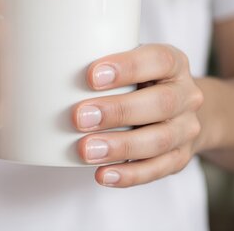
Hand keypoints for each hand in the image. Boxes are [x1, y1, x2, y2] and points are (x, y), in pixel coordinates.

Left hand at [72, 44, 203, 186]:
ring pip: (159, 140)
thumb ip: (102, 62)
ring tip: (86, 150)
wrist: (179, 109)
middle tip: (79, 117)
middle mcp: (186, 95)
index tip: (90, 76)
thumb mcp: (130, 62)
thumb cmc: (139, 81)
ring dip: (120, 146)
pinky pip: (157, 169)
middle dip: (117, 111)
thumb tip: (46, 66)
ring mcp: (186, 129)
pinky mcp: (180, 158)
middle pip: (161, 103)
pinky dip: (129, 174)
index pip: (159, 60)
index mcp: (174, 63)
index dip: (127, 67)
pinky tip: (102, 174)